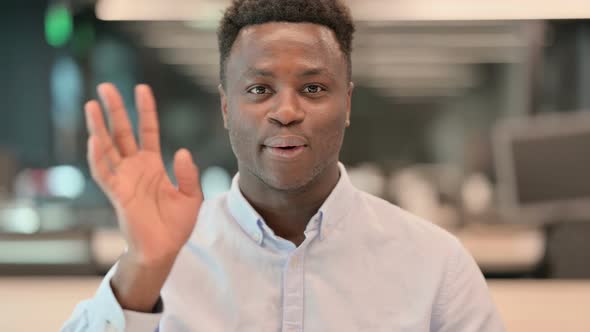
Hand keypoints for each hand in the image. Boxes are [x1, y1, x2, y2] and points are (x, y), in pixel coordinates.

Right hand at [85, 83, 202, 265]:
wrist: (164, 249)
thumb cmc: (176, 224)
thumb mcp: (192, 196)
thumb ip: (189, 173)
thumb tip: (181, 151)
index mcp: (152, 165)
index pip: (147, 131)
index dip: (145, 111)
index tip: (141, 89)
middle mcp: (135, 168)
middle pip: (121, 133)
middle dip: (114, 110)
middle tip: (106, 87)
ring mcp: (124, 179)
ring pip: (107, 148)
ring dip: (99, 127)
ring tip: (91, 104)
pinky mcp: (117, 194)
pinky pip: (104, 172)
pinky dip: (98, 157)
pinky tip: (95, 139)